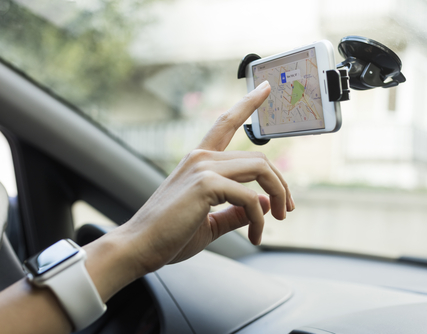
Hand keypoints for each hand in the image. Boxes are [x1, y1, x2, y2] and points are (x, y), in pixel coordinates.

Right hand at [113, 80, 293, 275]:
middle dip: (280, 184)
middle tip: (286, 210)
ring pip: (261, 168)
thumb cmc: (169, 235)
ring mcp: (203, 167)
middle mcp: (202, 157)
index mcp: (199, 161)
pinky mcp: (205, 184)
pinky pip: (249, 197)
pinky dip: (258, 219)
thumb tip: (264, 203)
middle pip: (259, 158)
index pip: (226, 123)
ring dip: (278, 194)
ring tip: (278, 219)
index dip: (248, 104)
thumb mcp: (210, 221)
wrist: (137, 248)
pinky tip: (254, 236)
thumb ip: (236, 211)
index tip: (264, 88)